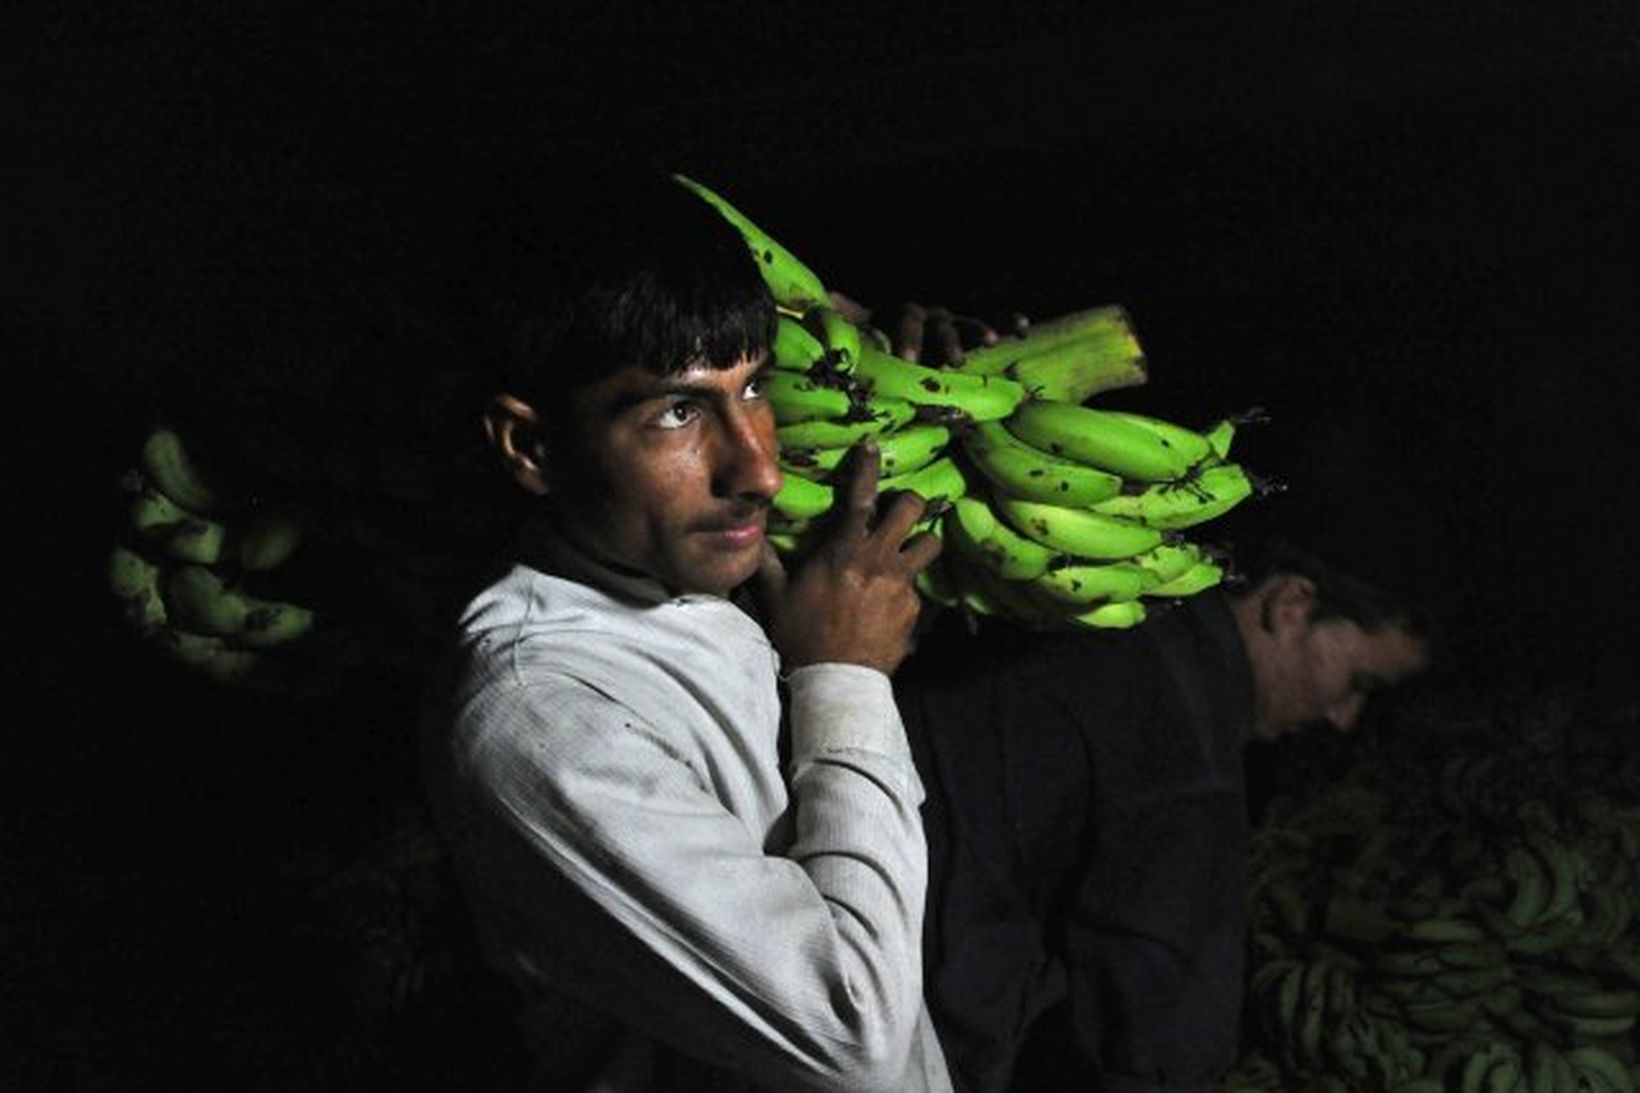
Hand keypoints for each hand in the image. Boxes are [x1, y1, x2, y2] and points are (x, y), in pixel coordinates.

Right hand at [753, 442, 941, 675]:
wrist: (836, 678)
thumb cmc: (801, 634)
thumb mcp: (777, 596)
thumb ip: (767, 562)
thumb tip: (753, 536)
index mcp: (844, 551)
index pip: (860, 497)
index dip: (868, 467)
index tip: (874, 445)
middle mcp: (878, 560)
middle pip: (912, 510)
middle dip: (911, 502)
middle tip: (904, 508)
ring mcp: (901, 584)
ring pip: (929, 545)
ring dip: (922, 543)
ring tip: (910, 551)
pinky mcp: (915, 609)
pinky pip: (919, 588)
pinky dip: (908, 591)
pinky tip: (893, 605)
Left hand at [829, 291, 1028, 366]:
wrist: (902, 338)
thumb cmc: (882, 338)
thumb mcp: (861, 329)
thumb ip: (849, 317)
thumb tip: (825, 298)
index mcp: (903, 315)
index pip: (906, 320)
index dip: (907, 337)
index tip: (908, 359)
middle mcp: (930, 316)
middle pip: (939, 324)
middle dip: (945, 341)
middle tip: (952, 360)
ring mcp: (954, 324)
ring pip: (967, 324)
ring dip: (978, 330)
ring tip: (989, 341)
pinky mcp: (974, 333)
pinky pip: (995, 323)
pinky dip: (1008, 322)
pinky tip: (1022, 327)